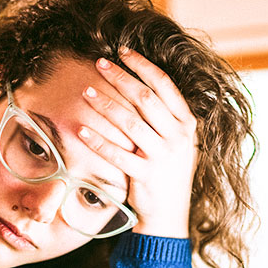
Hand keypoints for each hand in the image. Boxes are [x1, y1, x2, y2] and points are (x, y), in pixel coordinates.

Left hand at [79, 48, 197, 237]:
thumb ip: (165, 118)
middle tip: (99, 64)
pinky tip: (81, 130)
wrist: (169, 214)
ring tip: (86, 92)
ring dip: (105, 105)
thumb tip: (139, 86)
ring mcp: (163, 157)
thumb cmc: (167, 174)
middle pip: (145, 98)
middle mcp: (177, 137)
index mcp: (187, 124)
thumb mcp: (176, 143)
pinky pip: (117, 154)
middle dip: (120, 77)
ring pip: (130, 122)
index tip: (122, 52)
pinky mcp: (146, 176)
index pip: (164, 85)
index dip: (142, 65)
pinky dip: (98, 141)